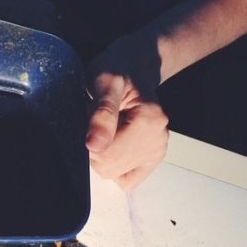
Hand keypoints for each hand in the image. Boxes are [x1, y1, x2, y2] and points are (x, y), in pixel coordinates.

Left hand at [86, 36, 168, 190]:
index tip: (90, 116)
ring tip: (107, 127)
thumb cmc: (116, 69)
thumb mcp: (103, 81)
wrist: (135, 66)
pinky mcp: (153, 158)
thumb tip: (94, 145)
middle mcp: (159, 139)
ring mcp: (158, 151)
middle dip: (95, 147)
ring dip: (103, 153)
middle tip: (97, 121)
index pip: (105, 156)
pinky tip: (114, 143)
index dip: (87, 140)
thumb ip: (101, 113)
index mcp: (149, 122)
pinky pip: (126, 179)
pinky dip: (115, 166)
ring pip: (114, 174)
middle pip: (109, 168)